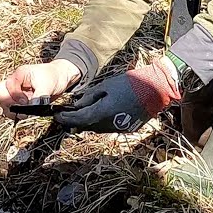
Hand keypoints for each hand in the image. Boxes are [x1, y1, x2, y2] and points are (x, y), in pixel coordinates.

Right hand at [0, 60, 79, 118]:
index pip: (8, 87)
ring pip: (4, 102)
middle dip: (8, 104)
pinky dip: (15, 113)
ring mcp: (16, 91)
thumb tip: (32, 106)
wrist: (61, 78)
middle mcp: (15, 82)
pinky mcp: (20, 100)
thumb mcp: (47, 84)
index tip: (26, 101)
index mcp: (19, 74)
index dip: (16, 96)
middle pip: (0, 93)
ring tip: (23, 115)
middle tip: (20, 110)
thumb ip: (39, 96)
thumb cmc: (53, 76)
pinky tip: (24, 115)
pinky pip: (11, 108)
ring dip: (11, 110)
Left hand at [55, 56, 180, 132]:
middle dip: (76, 121)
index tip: (57, 117)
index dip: (66, 119)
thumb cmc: (130, 83)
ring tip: (81, 114)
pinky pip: (109, 127)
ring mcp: (119, 128)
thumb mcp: (106, 86)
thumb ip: (90, 97)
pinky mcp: (127, 128)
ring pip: (98, 129)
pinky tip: (99, 114)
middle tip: (66, 116)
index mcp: (103, 112)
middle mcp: (109, 124)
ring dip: (89, 122)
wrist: (155, 89)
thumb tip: (77, 105)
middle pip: (87, 126)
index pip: (79, 119)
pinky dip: (101, 122)